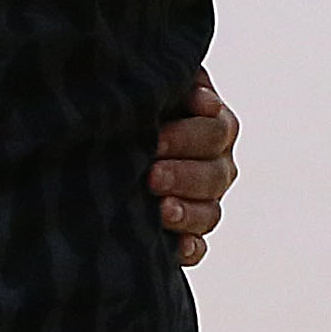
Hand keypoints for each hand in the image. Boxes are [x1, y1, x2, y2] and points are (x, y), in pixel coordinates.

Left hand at [150, 74, 241, 268]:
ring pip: (210, 213)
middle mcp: (217, 166)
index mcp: (215, 127)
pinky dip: (189, 248)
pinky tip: (175, 247)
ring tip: (161, 211)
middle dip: (182, 174)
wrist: (112, 147)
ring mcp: (207, 203)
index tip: (155, 138)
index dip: (188, 136)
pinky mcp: (190, 236)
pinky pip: (199, 248)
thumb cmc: (137, 109)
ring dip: (187, 213)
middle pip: (214, 174)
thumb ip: (175, 83)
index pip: (216, 130)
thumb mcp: (157, 91)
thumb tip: (197, 95)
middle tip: (151, 176)